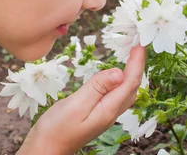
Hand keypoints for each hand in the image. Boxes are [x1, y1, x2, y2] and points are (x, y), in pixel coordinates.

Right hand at [17, 45, 145, 154]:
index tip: (140, 43)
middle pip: (132, 86)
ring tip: (132, 55)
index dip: (137, 61)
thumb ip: (97, 87)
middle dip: (138, 64)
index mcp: (108, 109)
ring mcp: (105, 114)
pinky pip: (116, 94)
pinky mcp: (97, 114)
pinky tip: (116, 75)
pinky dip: (121, 80)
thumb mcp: (76, 104)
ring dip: (132, 72)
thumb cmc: (56, 129)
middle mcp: (111, 113)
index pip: (130, 82)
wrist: (45, 149)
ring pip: (126, 91)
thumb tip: (119, 72)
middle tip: (139, 44)